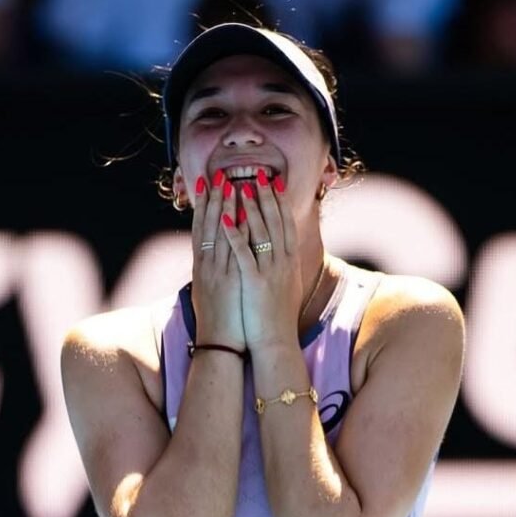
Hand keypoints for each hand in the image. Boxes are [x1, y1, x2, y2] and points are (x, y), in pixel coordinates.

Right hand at [189, 170, 244, 350]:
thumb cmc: (218, 323)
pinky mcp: (230, 282)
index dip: (203, 206)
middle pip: (209, 226)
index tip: (207, 184)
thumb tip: (214, 259)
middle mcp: (207, 267)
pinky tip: (242, 215)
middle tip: (219, 174)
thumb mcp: (210, 293)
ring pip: (220, 234)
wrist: (219, 347)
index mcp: (202, 268)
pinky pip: (233, 252)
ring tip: (231, 184)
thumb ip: (213, 273)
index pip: (201, 229)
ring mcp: (217, 273)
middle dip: (214, 199)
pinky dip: (237, 233)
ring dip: (226, 208)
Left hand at [218, 169, 301, 350]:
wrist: (276, 343)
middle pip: (275, 222)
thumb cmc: (278, 319)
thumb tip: (284, 256)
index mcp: (289, 264)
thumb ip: (284, 269)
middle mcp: (282, 264)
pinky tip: (226, 218)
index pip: (286, 225)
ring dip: (250, 207)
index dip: (280, 202)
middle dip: (266, 196)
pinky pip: (243, 253)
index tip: (274, 183)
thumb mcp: (286, 288)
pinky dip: (235, 234)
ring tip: (241, 186)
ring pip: (260, 232)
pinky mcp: (254, 283)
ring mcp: (269, 272)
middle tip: (258, 173)